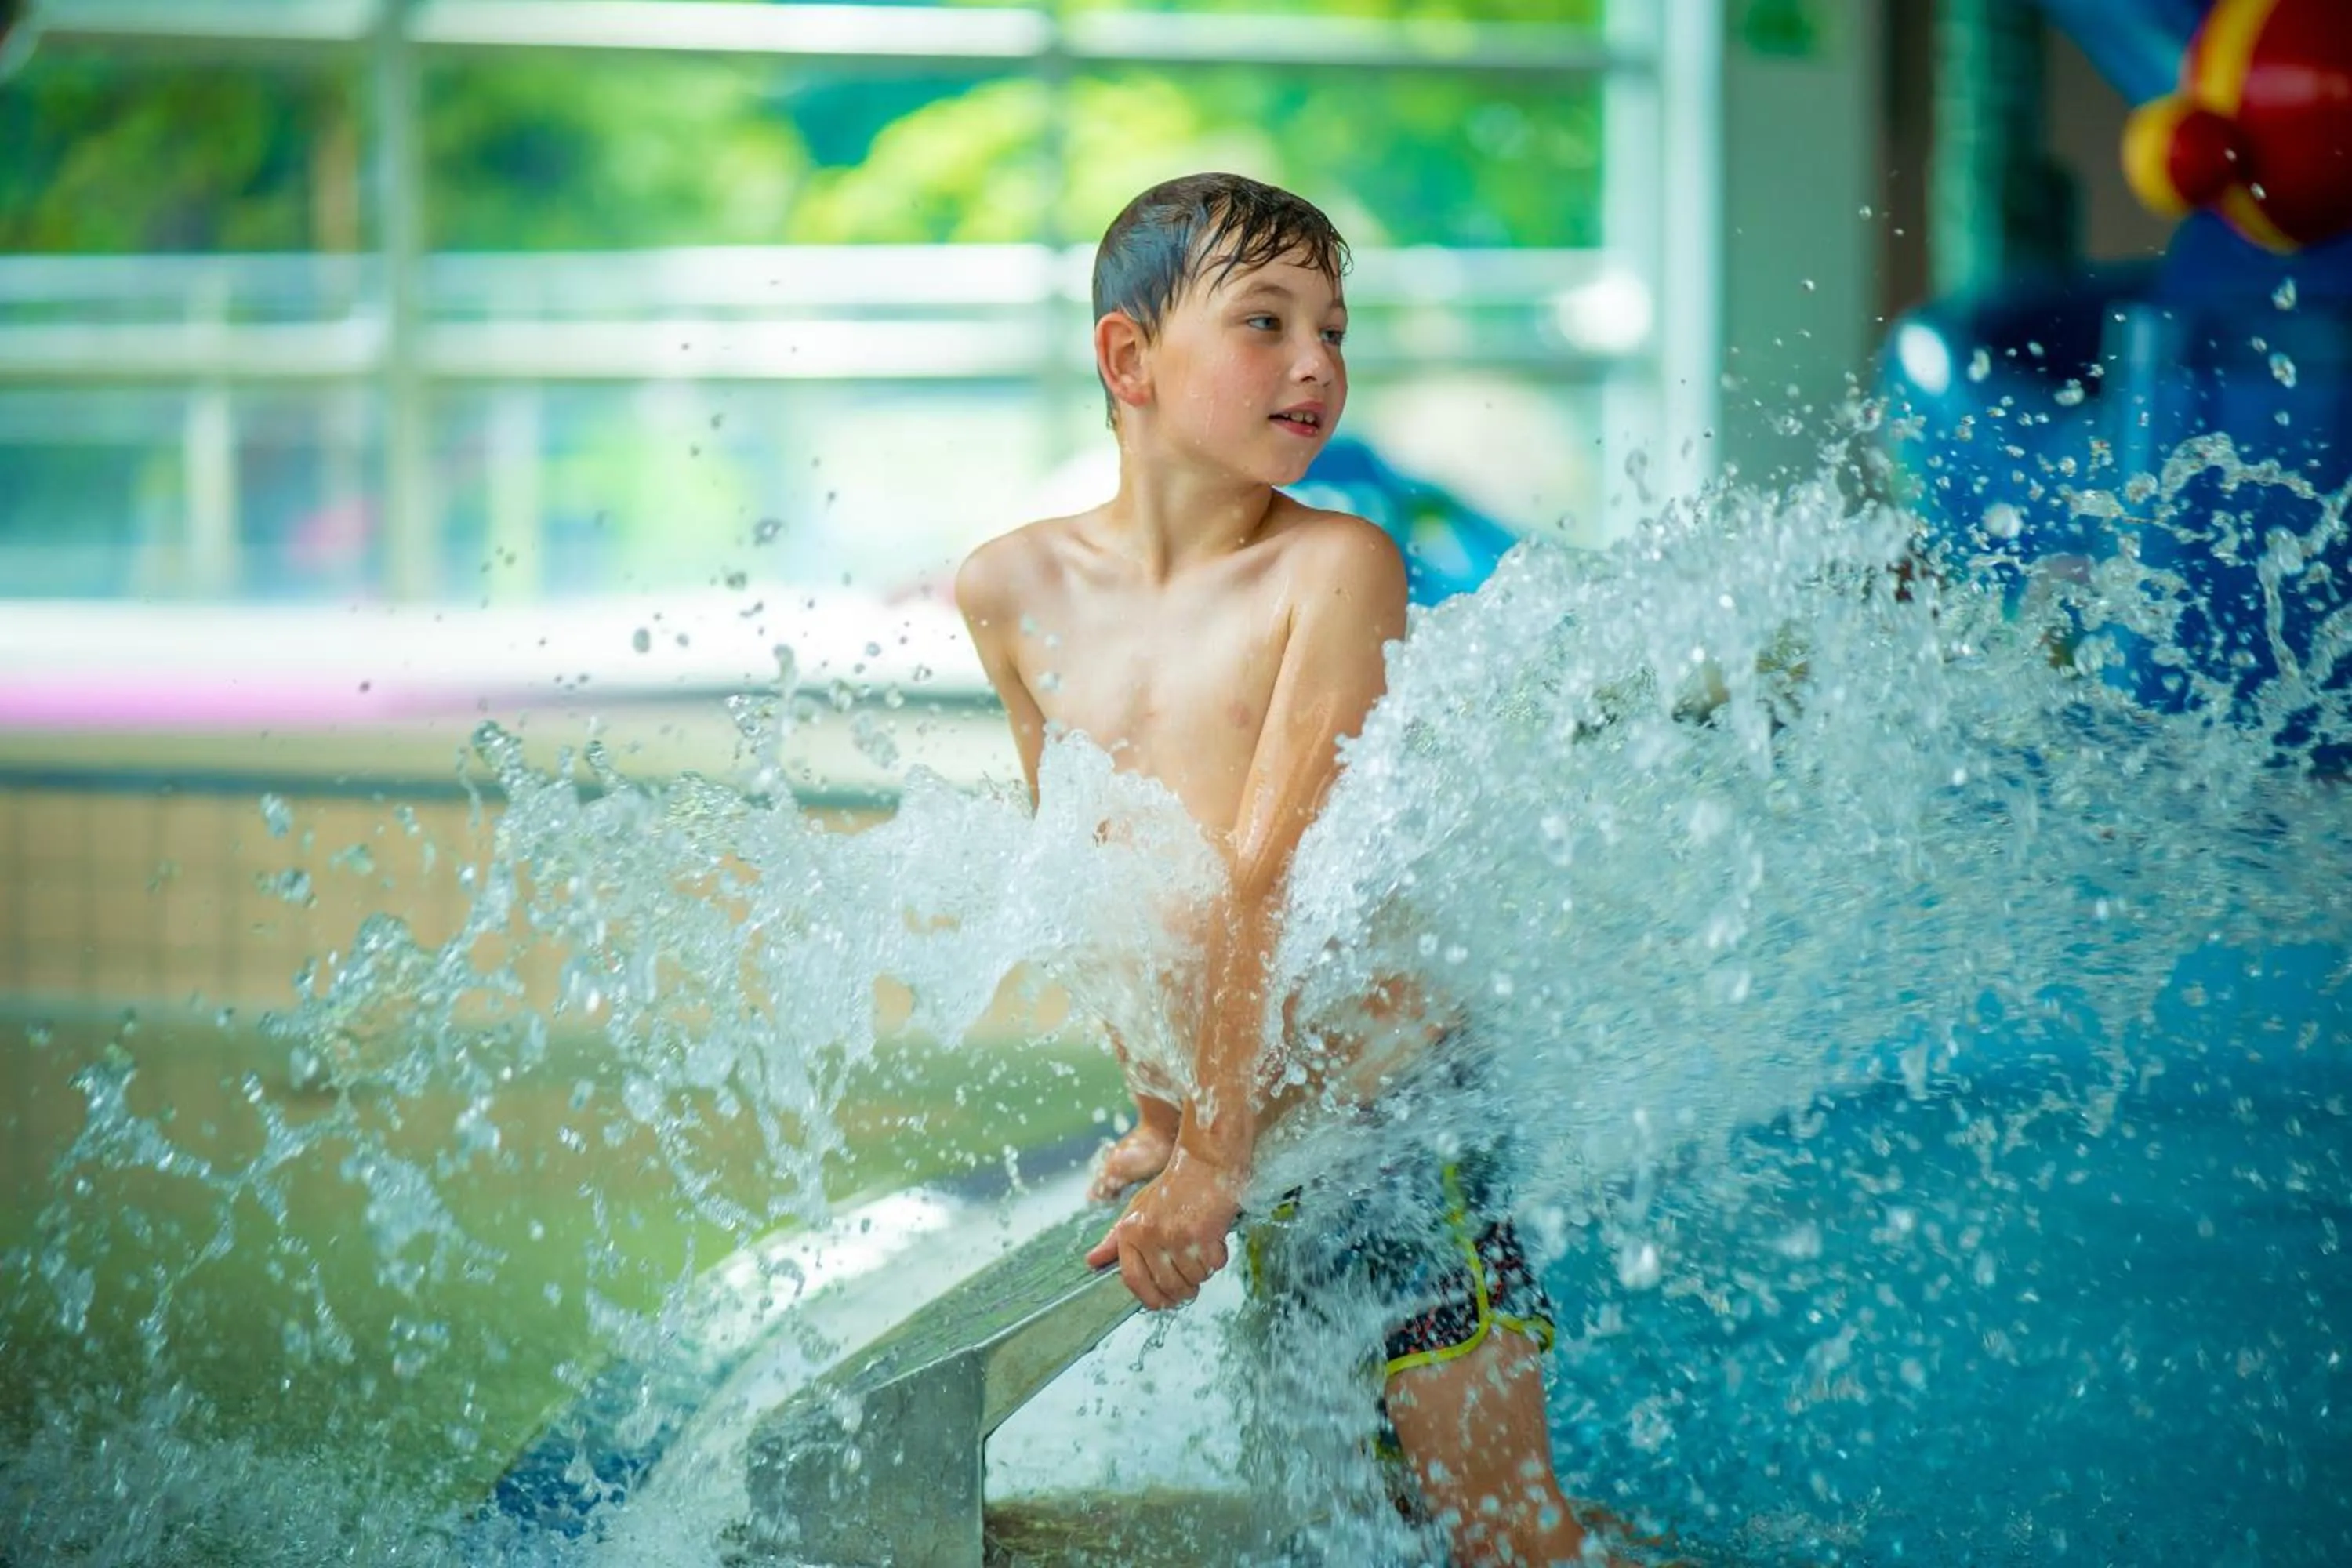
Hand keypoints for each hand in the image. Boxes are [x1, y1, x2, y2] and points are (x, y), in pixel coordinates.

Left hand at [1083, 1145, 1244, 1308]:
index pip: (1132, 1279)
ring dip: (1201, 1275)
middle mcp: (1151, 1236)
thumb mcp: (1137, 1209)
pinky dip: (1217, 1260)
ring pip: (1192, 1279)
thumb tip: (1091, 1261)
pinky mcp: (1204, 1235)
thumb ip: (1115, 1239)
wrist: (1205, 1162)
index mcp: (1131, 1231)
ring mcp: (1178, 1236)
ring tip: (1201, 1255)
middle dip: (1181, 1292)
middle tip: (1190, 1285)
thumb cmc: (1172, 1187)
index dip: (1148, 1297)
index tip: (1160, 1303)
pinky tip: (1214, 1243)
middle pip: (1166, 1285)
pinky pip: (1213, 1266)